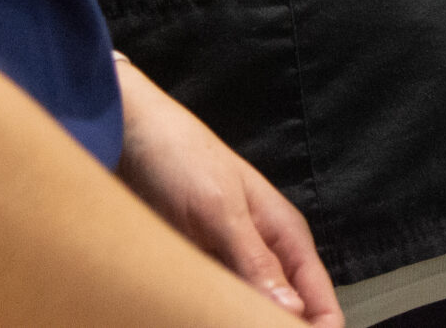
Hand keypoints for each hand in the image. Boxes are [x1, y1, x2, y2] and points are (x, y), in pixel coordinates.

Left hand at [112, 54, 342, 325]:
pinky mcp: (197, 268)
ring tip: (211, 319)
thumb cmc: (179, 157)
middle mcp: (263, 254)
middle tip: (236, 325)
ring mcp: (228, 263)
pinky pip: (210, 306)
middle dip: (272, 326)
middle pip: (285, 314)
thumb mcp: (220, 210)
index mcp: (285, 235)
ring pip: (245, 312)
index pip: (320, 302)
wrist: (125, 136)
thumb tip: (294, 311)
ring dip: (234, 320)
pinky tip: (191, 317)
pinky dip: (206, 315)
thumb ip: (257, 260)